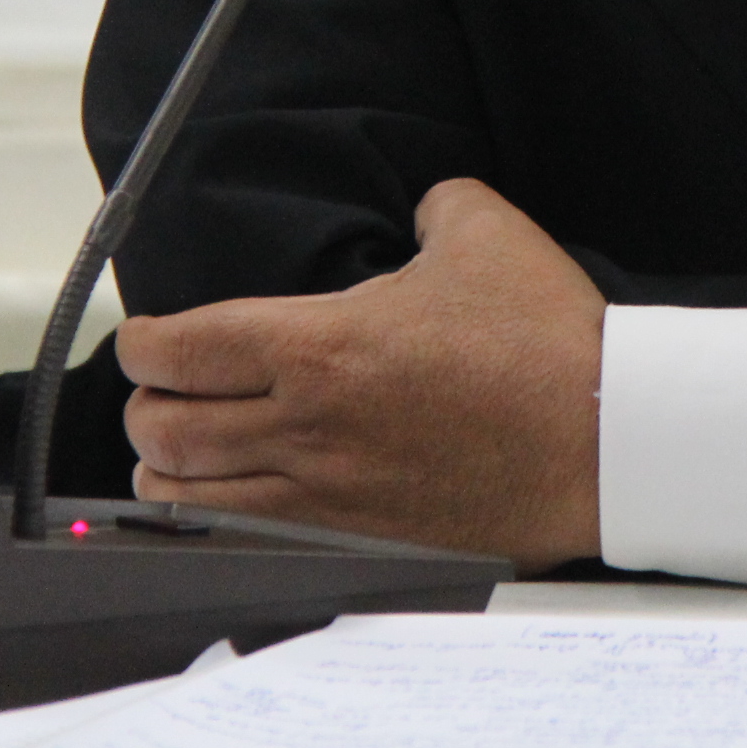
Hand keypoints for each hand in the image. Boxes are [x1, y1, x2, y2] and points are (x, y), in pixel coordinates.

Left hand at [116, 177, 607, 569]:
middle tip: (159, 391)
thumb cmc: (546, 344)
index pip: (179, 350)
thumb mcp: (484, 232)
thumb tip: (421, 212)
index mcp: (318, 348)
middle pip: (164, 430)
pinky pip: (250, 540)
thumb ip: (432, 207)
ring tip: (175, 456)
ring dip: (168, 474)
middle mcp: (306, 428)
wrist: (604, 442)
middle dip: (146, 406)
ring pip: (192, 500)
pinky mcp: (359, 540)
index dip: (143, 342)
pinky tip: (227, 507)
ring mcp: (327, 497)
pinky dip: (216, 524)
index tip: (146, 337)